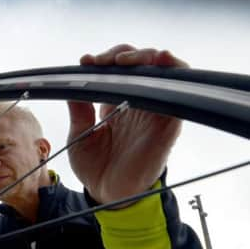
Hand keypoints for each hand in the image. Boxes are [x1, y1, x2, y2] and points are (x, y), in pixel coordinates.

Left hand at [67, 44, 187, 205]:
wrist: (108, 194)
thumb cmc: (96, 168)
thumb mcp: (79, 135)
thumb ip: (78, 111)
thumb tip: (72, 85)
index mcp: (117, 104)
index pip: (119, 70)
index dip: (105, 61)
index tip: (85, 62)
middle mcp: (138, 104)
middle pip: (140, 64)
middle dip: (121, 54)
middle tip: (100, 61)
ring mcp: (154, 111)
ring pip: (162, 70)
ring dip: (145, 57)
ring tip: (122, 60)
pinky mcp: (168, 122)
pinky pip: (178, 92)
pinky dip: (172, 71)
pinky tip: (156, 64)